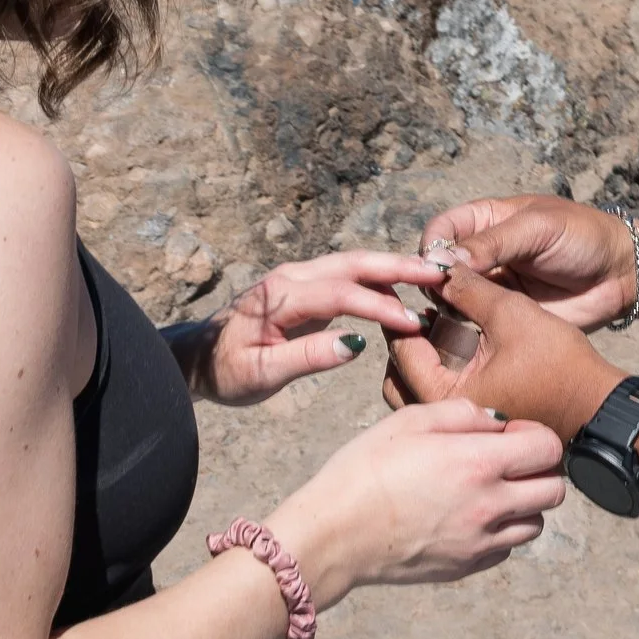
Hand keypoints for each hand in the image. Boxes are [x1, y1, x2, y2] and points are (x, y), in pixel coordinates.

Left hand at [183, 251, 442, 405]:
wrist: (198, 356)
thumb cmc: (226, 370)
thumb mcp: (261, 375)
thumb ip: (306, 357)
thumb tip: (353, 346)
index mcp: (281, 297)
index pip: (339, 294)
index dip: (378, 306)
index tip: (412, 323)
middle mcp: (292, 278)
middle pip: (353, 263)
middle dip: (398, 266)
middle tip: (439, 273)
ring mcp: (300, 278)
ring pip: (354, 264)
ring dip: (393, 268)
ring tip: (433, 277)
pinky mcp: (307, 287)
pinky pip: (348, 275)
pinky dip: (380, 278)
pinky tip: (405, 289)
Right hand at [268, 398, 565, 605]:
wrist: (334, 534)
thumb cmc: (364, 470)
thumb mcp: (408, 421)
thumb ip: (462, 414)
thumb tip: (497, 422)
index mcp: (478, 463)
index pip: (548, 448)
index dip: (535, 436)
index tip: (509, 435)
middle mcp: (489, 506)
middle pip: (554, 490)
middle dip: (539, 470)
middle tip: (507, 462)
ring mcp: (480, 542)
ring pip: (536, 524)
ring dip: (524, 504)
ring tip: (488, 491)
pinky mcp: (466, 567)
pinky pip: (506, 548)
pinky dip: (500, 531)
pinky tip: (468, 517)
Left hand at [384, 265, 625, 438]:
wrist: (598, 404)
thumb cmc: (559, 362)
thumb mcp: (510, 313)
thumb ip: (467, 287)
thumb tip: (436, 264)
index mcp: (446, 395)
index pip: (401, 349)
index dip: (396, 311)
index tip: (393, 286)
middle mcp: (446, 416)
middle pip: (398, 377)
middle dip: (402, 341)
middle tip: (410, 308)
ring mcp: (461, 420)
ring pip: (417, 388)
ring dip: (421, 355)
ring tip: (433, 319)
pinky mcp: (477, 418)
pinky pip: (440, 393)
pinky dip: (440, 367)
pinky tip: (455, 337)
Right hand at [417, 195, 635, 330]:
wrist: (619, 275)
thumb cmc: (582, 238)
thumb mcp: (538, 230)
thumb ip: (493, 243)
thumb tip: (444, 260)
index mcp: (485, 220)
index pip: (440, 231)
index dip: (431, 249)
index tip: (433, 270)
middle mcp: (481, 254)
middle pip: (437, 268)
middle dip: (432, 283)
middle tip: (440, 300)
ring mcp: (490, 286)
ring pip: (449, 298)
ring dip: (444, 309)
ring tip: (450, 320)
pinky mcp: (502, 315)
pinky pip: (472, 324)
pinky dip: (462, 330)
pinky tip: (463, 337)